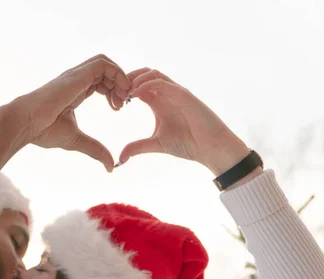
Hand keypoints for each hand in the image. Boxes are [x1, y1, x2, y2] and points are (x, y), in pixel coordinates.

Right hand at [12, 54, 130, 171]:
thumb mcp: (77, 140)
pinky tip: (118, 93)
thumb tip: (110, 167)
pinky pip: (102, 64)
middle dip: (119, 84)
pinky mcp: (77, 75)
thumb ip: (95, 150)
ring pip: (105, 63)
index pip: (100, 81)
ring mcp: (76, 75)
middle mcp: (76, 80)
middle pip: (105, 70)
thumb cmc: (43, 130)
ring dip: (119, 77)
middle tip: (122, 105)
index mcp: (75, 91)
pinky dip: (116, 74)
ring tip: (122, 98)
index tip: (118, 108)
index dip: (114, 91)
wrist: (27, 123)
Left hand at [118, 69, 250, 174]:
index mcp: (158, 102)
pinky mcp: (184, 95)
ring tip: (124, 91)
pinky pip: (163, 82)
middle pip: (144, 74)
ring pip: (153, 73)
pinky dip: (147, 84)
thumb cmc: (188, 144)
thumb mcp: (155, 145)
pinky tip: (135, 94)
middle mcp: (166, 94)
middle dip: (127, 79)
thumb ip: (137, 148)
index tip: (112, 101)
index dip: (123, 89)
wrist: (211, 148)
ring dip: (136, 78)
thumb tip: (119, 160)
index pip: (138, 85)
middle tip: (113, 91)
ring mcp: (176, 92)